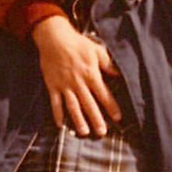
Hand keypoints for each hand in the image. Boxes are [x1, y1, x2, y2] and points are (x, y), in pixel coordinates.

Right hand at [31, 15, 120, 136]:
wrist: (54, 39)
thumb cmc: (78, 44)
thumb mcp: (97, 50)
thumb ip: (108, 64)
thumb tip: (119, 74)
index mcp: (91, 74)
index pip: (104, 94)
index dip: (111, 106)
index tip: (118, 118)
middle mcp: (78, 83)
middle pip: (89, 104)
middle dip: (96, 119)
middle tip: (102, 133)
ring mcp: (64, 86)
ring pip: (72, 106)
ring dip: (78, 120)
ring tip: (84, 132)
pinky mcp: (52, 86)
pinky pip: (55, 103)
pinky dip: (57, 114)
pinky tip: (59, 125)